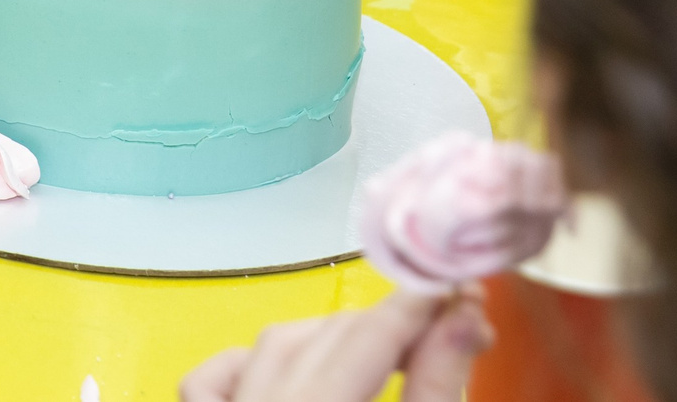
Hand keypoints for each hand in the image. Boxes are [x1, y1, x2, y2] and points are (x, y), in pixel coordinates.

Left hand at [180, 289, 489, 401]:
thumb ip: (436, 388)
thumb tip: (463, 320)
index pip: (371, 339)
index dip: (419, 305)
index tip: (457, 287)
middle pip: (326, 340)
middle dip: (389, 325)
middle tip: (448, 322)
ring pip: (273, 349)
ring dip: (331, 338)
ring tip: (388, 353)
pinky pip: (213, 379)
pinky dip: (252, 362)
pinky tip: (287, 364)